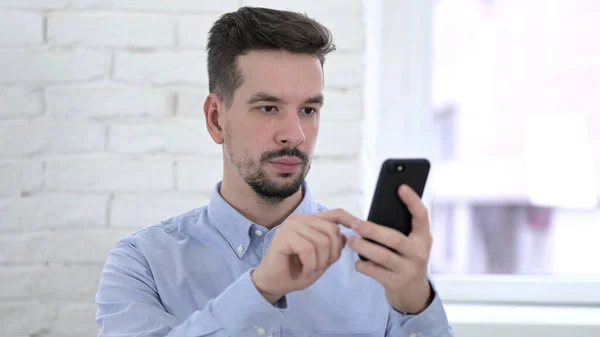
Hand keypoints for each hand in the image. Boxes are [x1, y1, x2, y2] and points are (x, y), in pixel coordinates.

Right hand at [252, 209, 358, 303]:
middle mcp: (300, 219)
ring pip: (321, 241)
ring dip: (320, 262)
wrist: (274, 284)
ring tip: (310, 269)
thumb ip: (333, 246)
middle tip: (321, 267)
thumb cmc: (296, 271)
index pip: (335, 214)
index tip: (361, 227)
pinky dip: (310, 265)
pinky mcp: (283, 236)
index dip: (350, 219)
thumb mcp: (322, 259)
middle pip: (332, 230)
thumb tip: (349, 236)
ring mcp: (290, 225)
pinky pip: (308, 249)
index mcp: (310, 220)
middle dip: (332, 254)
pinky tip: (303, 270)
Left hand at [347, 185, 432, 313]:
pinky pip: (375, 272)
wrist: (414, 294)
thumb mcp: (411, 244)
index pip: (422, 216)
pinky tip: (357, 261)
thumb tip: (374, 213)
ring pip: (382, 256)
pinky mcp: (396, 284)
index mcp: (423, 238)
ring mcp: (408, 270)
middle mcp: (419, 253)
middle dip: (372, 230)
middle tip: (355, 224)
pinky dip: (363, 265)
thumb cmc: (406, 260)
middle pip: (395, 239)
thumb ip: (400, 230)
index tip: (401, 187)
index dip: (413, 201)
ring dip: (363, 247)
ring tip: (351, 240)